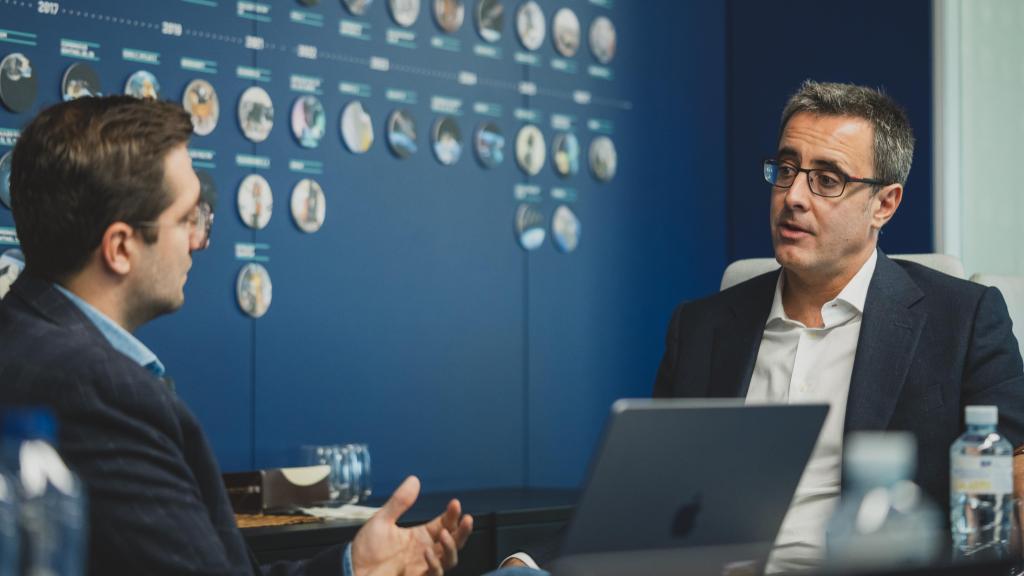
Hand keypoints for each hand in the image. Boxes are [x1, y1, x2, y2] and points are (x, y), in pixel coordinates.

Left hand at [352, 476, 473, 575]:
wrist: (351, 571)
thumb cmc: (366, 550)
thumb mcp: (382, 521)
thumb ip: (399, 502)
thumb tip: (414, 479)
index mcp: (420, 537)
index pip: (444, 524)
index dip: (451, 515)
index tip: (455, 503)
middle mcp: (425, 551)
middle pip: (453, 542)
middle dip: (463, 531)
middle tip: (466, 518)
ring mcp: (422, 566)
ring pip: (450, 559)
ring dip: (452, 547)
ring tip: (446, 534)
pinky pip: (435, 573)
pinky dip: (435, 564)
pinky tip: (427, 552)